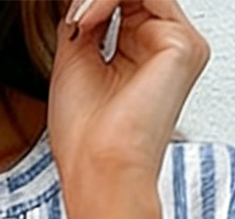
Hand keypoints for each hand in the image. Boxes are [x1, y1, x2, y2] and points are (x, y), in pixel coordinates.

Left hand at [47, 0, 210, 193]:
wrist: (97, 169)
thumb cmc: (84, 139)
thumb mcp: (75, 61)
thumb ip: (86, 18)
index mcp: (145, 54)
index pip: (124, 2)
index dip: (92, 3)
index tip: (70, 18)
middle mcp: (166, 48)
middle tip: (73, 17)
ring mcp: (178, 45)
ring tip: (78, 22)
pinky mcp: (182, 45)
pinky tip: (88, 21)